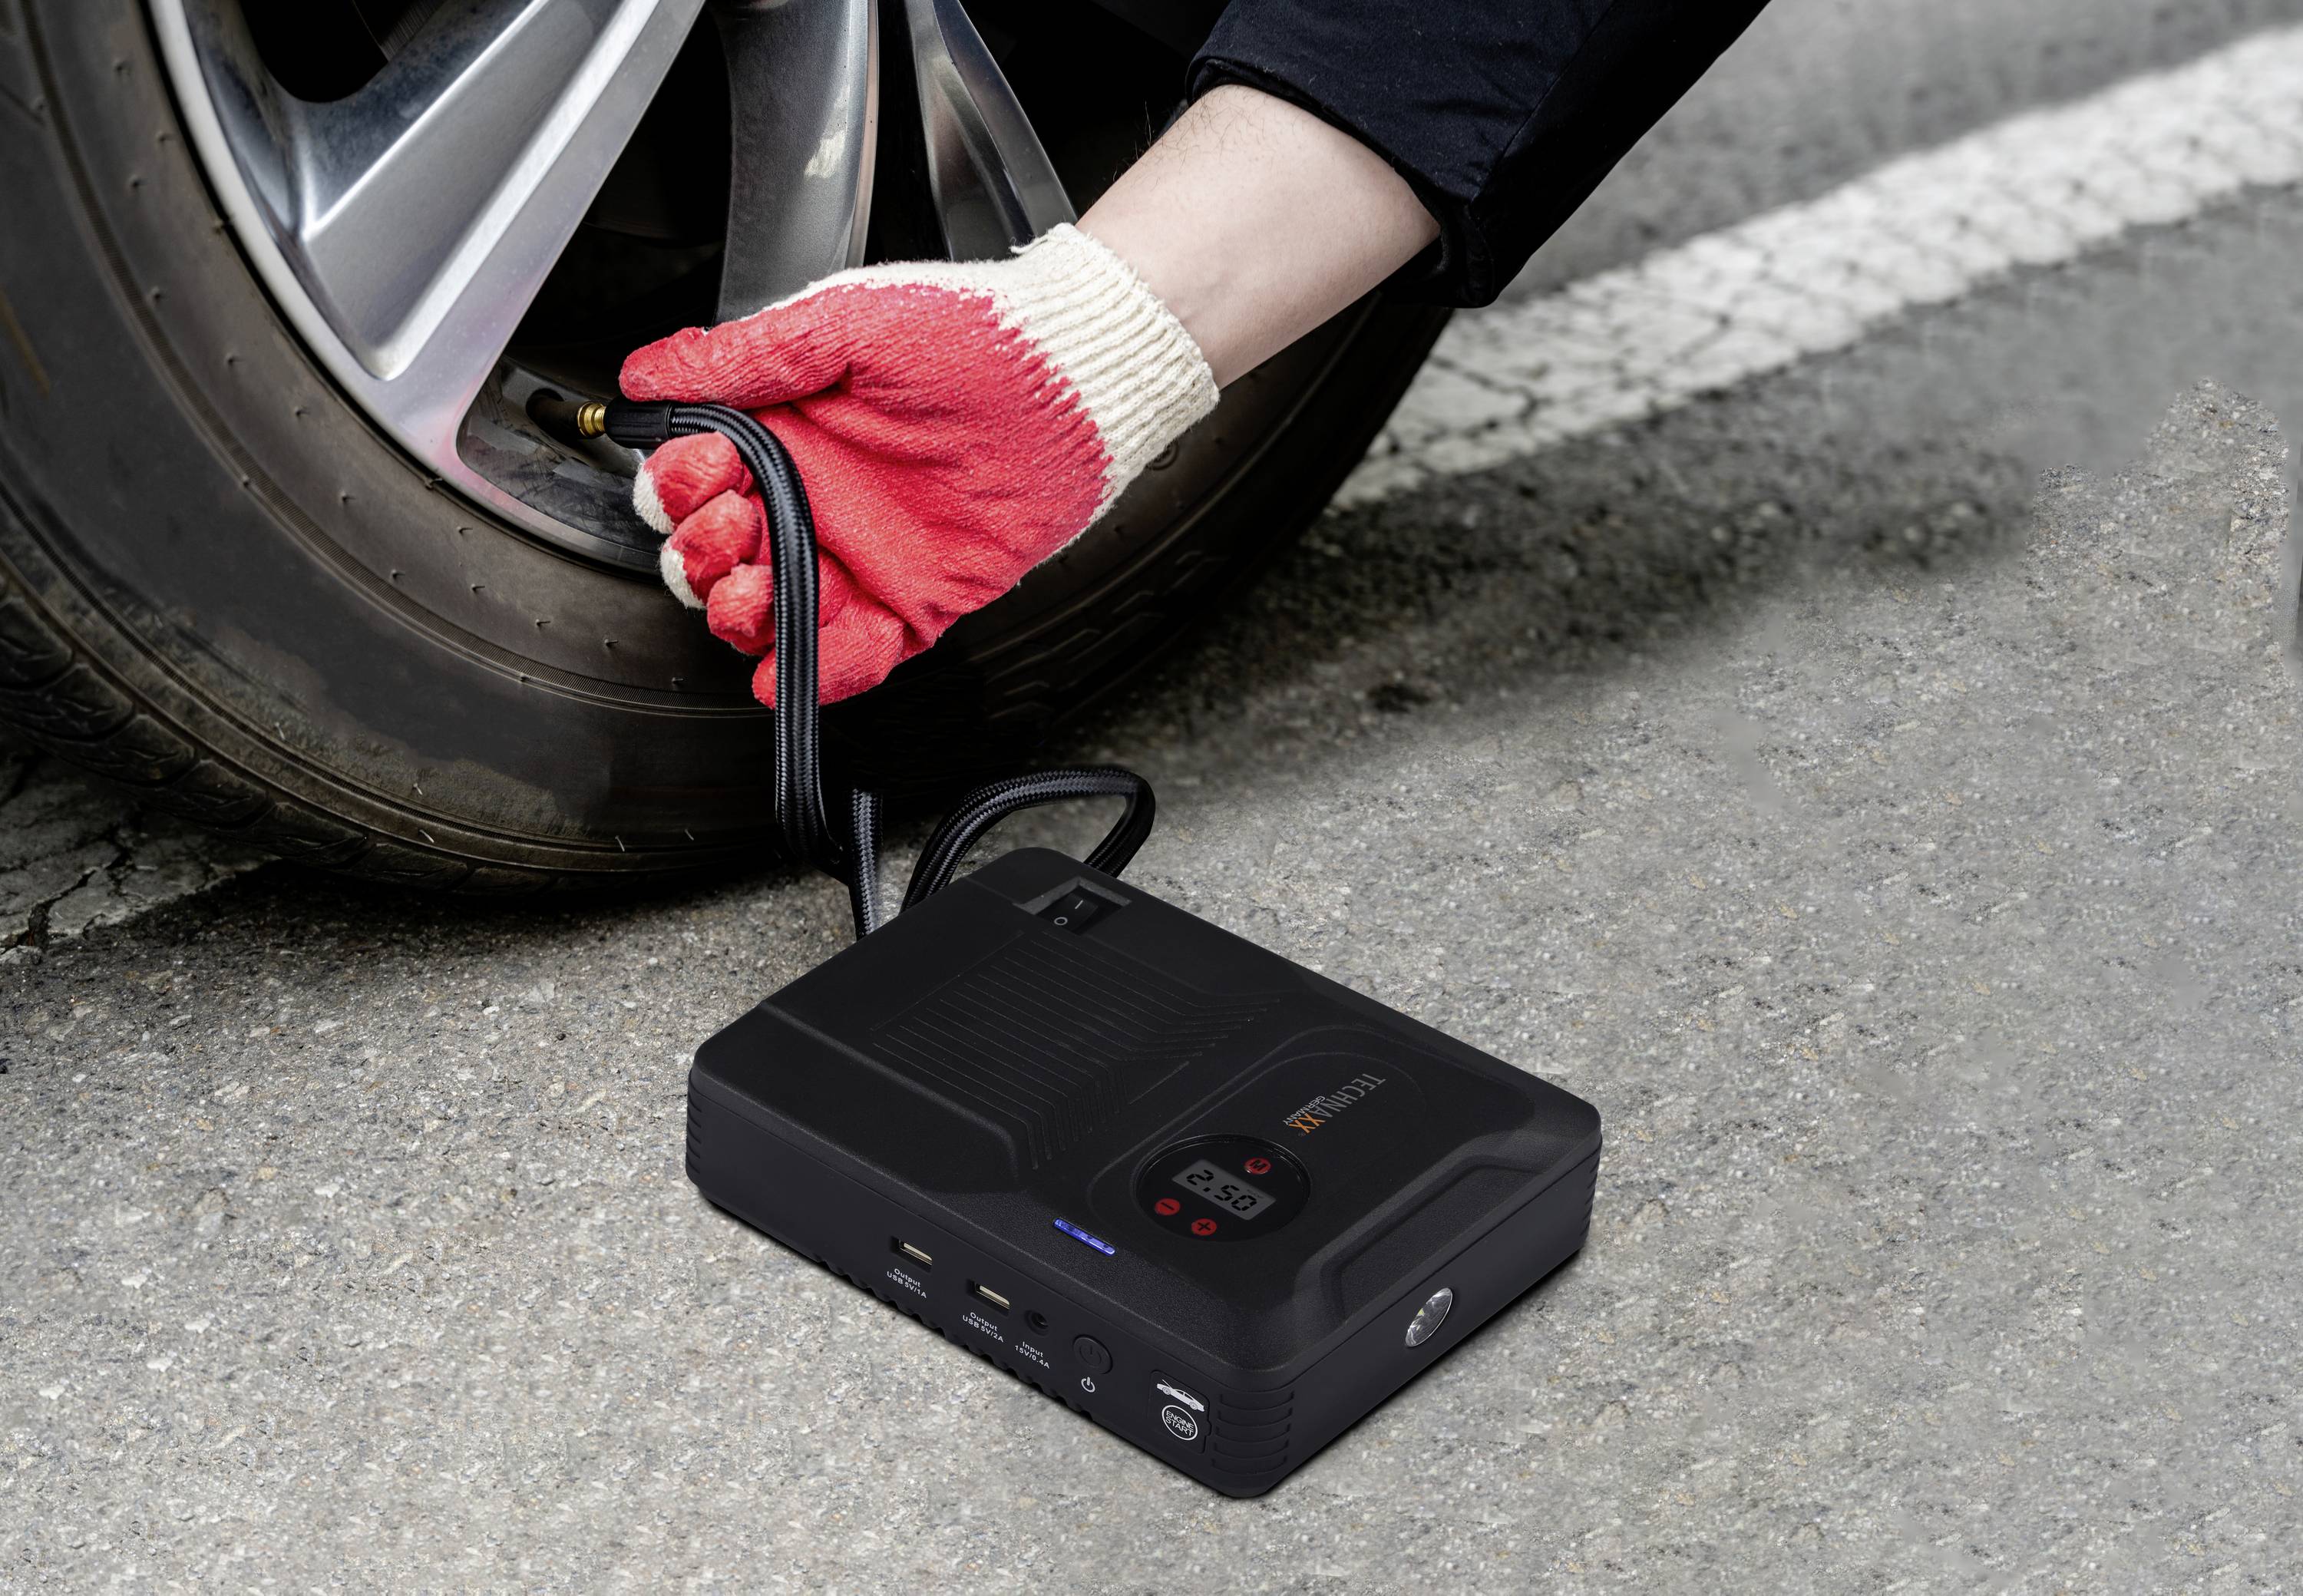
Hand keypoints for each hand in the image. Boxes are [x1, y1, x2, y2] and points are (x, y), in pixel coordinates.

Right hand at [623, 224, 1215, 704]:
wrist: (1071, 377)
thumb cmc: (972, 334)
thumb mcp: (842, 325)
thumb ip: (745, 356)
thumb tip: (651, 372)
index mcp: (784, 432)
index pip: (695, 479)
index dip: (680, 486)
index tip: (697, 473)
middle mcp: (812, 499)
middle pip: (714, 557)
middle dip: (699, 553)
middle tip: (733, 525)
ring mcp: (857, 557)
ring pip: (766, 613)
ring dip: (738, 613)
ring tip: (750, 591)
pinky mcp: (911, 603)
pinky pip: (849, 657)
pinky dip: (813, 672)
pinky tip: (788, 664)